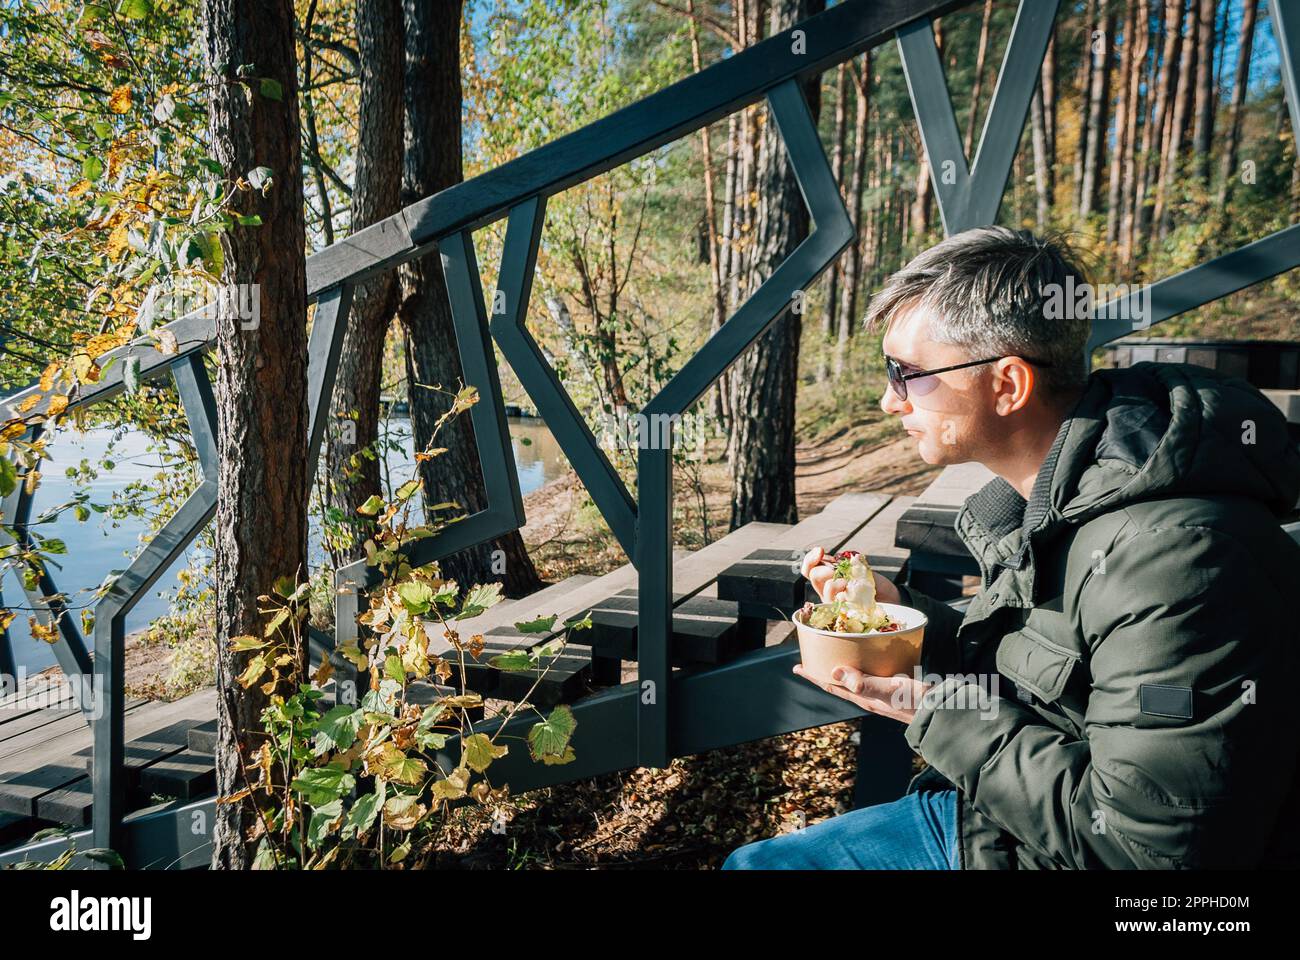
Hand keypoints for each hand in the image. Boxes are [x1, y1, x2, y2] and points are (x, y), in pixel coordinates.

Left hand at [792, 663, 930, 724]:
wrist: (946, 713)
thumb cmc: (919, 701)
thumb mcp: (891, 689)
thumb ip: (865, 682)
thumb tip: (834, 671)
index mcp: (865, 699)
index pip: (832, 686)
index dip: (814, 676)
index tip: (797, 667)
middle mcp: (871, 698)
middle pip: (840, 684)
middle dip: (825, 672)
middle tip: (812, 658)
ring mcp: (883, 695)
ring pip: (855, 680)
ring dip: (843, 669)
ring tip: (834, 657)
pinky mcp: (896, 689)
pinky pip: (870, 677)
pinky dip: (863, 667)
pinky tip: (868, 661)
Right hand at [800, 546, 900, 604]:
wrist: (889, 598)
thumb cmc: (873, 583)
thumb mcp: (858, 568)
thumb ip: (844, 563)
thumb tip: (833, 559)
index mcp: (828, 578)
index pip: (809, 569)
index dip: (810, 559)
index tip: (820, 550)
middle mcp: (828, 591)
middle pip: (814, 576)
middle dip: (823, 569)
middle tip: (835, 570)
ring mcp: (836, 602)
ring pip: (826, 590)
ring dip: (834, 583)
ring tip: (846, 582)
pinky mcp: (847, 611)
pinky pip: (840, 602)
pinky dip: (845, 594)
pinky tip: (852, 591)